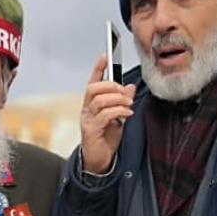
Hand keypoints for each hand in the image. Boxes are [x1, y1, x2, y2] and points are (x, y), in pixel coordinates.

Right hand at [80, 55, 135, 173]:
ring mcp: (87, 120)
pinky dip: (118, 111)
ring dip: (117, 99)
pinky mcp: (91, 130)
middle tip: (123, 91)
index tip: (105, 55)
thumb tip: (130, 88)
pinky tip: (127, 114)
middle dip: (110, 85)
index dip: (98, 68)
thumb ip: (123, 102)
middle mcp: (87, 110)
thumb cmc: (106, 139)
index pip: (92, 82)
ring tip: (128, 104)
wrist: (99, 160)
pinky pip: (104, 115)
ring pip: (99, 100)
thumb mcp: (119, 118)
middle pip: (93, 88)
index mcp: (92, 105)